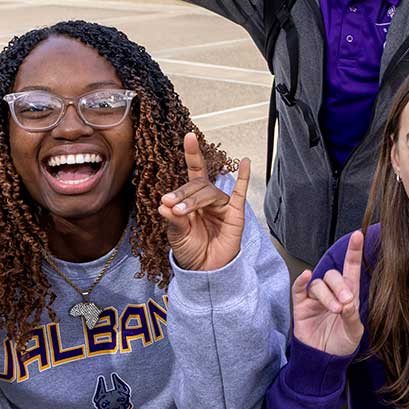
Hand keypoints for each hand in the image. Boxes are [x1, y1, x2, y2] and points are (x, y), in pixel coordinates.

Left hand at [159, 134, 249, 270]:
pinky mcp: (235, 213)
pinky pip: (240, 193)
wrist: (205, 271)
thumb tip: (163, 205)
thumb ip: (172, 220)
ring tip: (181, 213)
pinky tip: (245, 163)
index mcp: (192, 200)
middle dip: (182, 194)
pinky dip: (243, 177)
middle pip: (196, 185)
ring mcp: (222, 205)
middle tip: (170, 205)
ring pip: (209, 192)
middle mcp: (207, 199)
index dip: (192, 154)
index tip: (189, 137)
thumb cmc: (191, 251)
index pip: (192, 174)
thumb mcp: (176, 236)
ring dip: (193, 200)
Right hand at [292, 230, 364, 356]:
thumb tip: (347, 303)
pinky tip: (306, 276)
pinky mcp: (301, 306)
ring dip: (328, 295)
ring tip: (335, 310)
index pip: (351, 269)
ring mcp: (315, 299)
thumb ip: (352, 317)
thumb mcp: (354, 332)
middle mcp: (332, 293)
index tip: (358, 235)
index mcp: (349, 295)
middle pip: (334, 275)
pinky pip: (299, 289)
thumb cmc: (341, 345)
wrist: (324, 361)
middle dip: (340, 287)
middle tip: (346, 303)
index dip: (354, 252)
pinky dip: (302, 281)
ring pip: (319, 284)